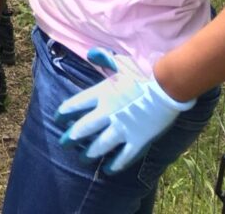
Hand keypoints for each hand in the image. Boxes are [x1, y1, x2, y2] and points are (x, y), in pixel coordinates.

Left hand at [57, 48, 194, 173]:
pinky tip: (109, 170)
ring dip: (90, 153)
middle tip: (64, 143)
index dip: (65, 112)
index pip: (76, 104)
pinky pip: (124, 156)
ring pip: (101, 145)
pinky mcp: (137, 139)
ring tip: (83, 158)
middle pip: (84, 127)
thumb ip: (103, 58)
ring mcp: (122, 128)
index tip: (58, 118)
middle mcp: (107, 113)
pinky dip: (116, 165)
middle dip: (72, 136)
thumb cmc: (143, 73)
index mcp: (101, 94)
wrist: (166, 87)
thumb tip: (91, 53)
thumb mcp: (121, 62)